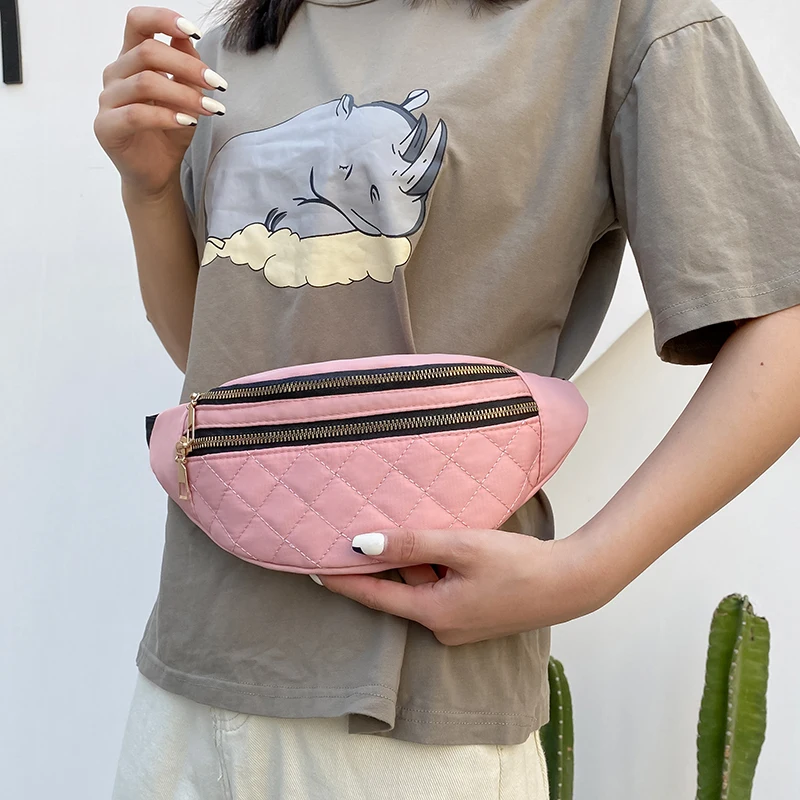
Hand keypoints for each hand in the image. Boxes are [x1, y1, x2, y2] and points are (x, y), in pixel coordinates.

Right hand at [94, 7, 228, 198]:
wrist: (158, 173)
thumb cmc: (170, 132)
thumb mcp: (187, 96)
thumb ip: (186, 68)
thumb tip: (187, 38)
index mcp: (131, 59)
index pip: (137, 22)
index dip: (163, 19)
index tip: (194, 31)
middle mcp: (116, 74)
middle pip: (146, 52)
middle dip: (187, 66)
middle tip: (217, 84)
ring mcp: (108, 100)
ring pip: (144, 82)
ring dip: (183, 94)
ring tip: (210, 109)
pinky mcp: (106, 127)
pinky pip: (135, 114)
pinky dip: (166, 116)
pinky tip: (188, 122)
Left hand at [318, 526, 612, 645]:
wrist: (570, 583)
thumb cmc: (517, 565)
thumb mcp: (460, 548)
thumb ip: (412, 544)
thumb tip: (362, 544)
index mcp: (433, 613)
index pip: (374, 596)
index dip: (342, 581)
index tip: (312, 569)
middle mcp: (441, 625)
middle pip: (398, 592)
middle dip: (379, 565)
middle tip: (353, 535)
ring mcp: (459, 623)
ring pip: (421, 588)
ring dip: (409, 563)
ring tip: (394, 531)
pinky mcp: (475, 614)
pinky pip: (440, 590)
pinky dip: (431, 569)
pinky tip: (434, 545)